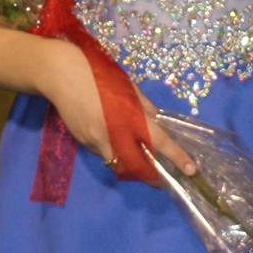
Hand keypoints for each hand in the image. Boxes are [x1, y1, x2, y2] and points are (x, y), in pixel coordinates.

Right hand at [39, 38, 196, 176]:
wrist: (61, 74)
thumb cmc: (99, 74)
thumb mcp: (129, 87)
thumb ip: (144, 107)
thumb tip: (156, 120)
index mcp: (130, 117)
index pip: (160, 142)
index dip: (177, 157)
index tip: (191, 170)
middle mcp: (115, 134)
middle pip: (137, 167)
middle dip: (150, 176)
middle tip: (160, 178)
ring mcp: (96, 142)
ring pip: (117, 162)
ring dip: (129, 164)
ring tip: (134, 153)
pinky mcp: (83, 143)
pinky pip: (102, 153)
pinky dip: (111, 150)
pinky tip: (108, 134)